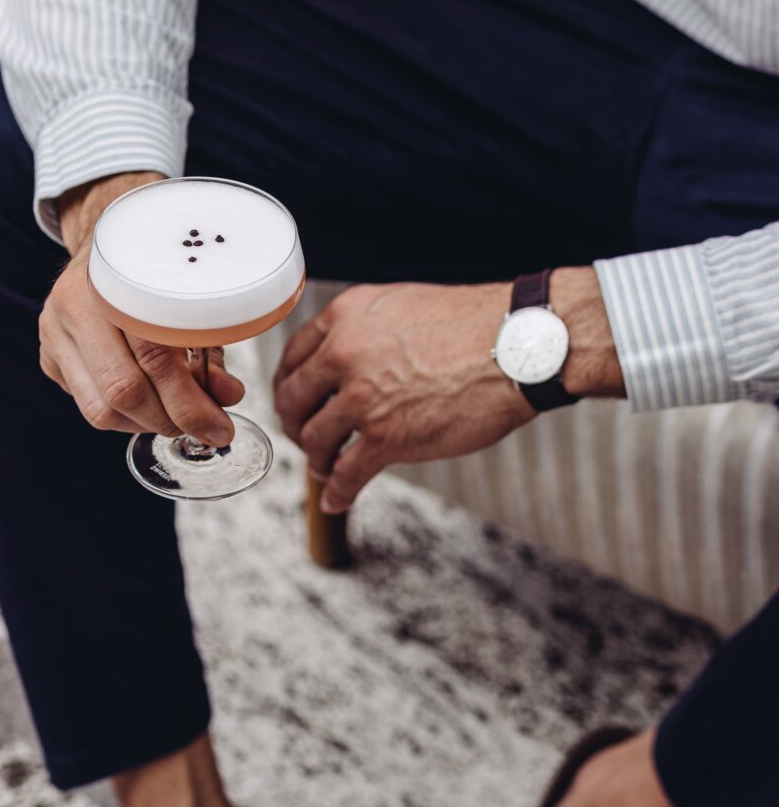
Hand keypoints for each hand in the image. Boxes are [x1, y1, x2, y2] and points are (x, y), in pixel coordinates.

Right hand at [39, 172, 244, 444]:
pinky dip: (125, 418)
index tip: (220, 427)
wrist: (107, 243)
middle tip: (203, 428)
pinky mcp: (49, 358)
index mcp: (114, 281)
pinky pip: (88, 406)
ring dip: (147, 425)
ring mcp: (54, 334)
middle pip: (123, 392)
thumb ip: (208, 353)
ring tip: (175, 417)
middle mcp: (74, 306)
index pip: (153, 357)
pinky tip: (146, 406)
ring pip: (101, 410)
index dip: (191, 404)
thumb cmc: (154, 275)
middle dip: (171, 421)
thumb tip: (227, 396)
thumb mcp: (189, 303)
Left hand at [273, 268, 621, 513]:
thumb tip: (347, 365)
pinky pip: (346, 473)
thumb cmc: (476, 327)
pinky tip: (338, 499)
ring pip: (314, 438)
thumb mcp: (403, 307)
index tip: (295, 404)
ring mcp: (363, 398)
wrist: (518, 346)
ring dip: (318, 460)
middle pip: (293, 400)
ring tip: (328, 468)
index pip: (294, 357)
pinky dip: (337, 492)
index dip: (290, 387)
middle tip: (306, 438)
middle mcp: (344, 353)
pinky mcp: (386, 437)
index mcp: (346, 317)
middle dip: (296, 425)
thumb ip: (366, 332)